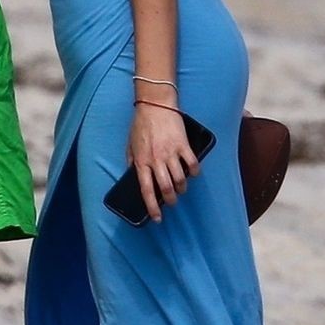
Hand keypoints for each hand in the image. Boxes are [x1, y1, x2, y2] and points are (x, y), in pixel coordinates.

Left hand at [128, 103, 199, 222]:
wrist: (154, 105)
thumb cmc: (141, 124)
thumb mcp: (130, 144)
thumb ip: (131, 161)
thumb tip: (132, 175)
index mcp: (141, 162)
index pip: (146, 190)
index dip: (152, 207)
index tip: (157, 218)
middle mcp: (156, 160)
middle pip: (166, 189)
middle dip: (171, 201)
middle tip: (172, 202)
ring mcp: (170, 153)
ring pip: (180, 179)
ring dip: (182, 188)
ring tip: (181, 189)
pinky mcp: (183, 145)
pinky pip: (192, 164)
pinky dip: (194, 172)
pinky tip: (193, 173)